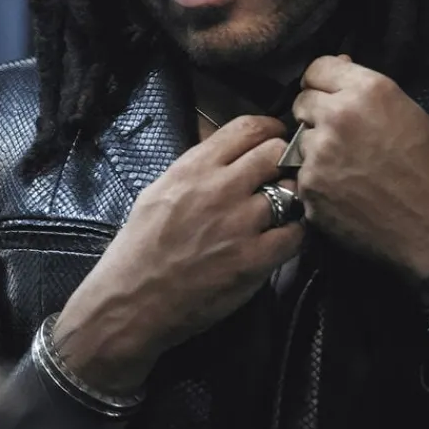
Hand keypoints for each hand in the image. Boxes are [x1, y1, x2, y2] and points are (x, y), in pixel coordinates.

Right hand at [54, 117, 302, 393]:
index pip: (249, 127)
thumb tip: (225, 152)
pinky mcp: (254, 260)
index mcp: (194, 168)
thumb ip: (195, 169)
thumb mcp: (158, 191)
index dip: (270, 130)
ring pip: (292, 190)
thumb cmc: (139, 249)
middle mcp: (219, 189)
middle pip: (276, 152)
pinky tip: (283, 237)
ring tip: (282, 209)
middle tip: (281, 175)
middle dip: (283, 161)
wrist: (131, 301)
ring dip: (292, 198)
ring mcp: (240, 224)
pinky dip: (295, 233)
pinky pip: (296, 233)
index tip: (275, 138)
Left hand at [292, 56, 428, 279]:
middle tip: (339, 135)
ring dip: (316, 149)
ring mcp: (318, 153)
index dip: (323, 82)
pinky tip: (344, 191)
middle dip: (316, 114)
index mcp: (367, 92)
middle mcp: (337, 116)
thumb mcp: (410, 114)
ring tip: (347, 167)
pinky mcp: (309, 187)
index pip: (317, 69)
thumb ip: (368, 90)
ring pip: (300, 140)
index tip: (329, 96)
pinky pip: (302, 174)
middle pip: (302, 102)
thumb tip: (339, 66)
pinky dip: (317, 181)